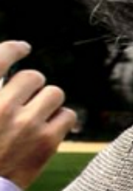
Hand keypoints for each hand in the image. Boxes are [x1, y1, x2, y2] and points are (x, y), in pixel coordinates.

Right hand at [0, 40, 76, 190]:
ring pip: (53, 93)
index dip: (12, 49)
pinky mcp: (46, 142)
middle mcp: (0, 107)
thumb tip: (10, 77)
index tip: (22, 48)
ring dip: (46, 102)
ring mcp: (24, 125)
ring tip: (35, 117)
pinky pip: (67, 114)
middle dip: (31, 86)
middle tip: (24, 102)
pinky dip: (60, 119)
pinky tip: (47, 130)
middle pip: (32, 77)